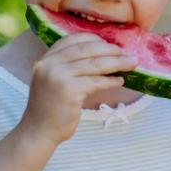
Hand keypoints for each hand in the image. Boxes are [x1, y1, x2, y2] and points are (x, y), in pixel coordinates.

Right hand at [20, 33, 137, 145]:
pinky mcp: (69, 90)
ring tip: (132, 63)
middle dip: (111, 50)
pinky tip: (120, 81)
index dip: (94, 39)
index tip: (110, 44)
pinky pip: (97, 81)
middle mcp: (49, 64)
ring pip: (96, 64)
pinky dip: (111, 80)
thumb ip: (70, 66)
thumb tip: (105, 54)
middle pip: (87, 49)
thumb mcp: (54, 80)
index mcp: (46, 58)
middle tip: (127, 54)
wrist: (39, 131)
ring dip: (118, 63)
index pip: (73, 39)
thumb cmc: (52, 107)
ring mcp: (58, 76)